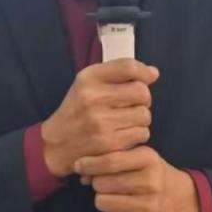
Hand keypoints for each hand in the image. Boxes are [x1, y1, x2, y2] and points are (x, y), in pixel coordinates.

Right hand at [41, 59, 158, 177]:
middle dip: (143, 99)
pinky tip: (124, 134)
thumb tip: (154, 73)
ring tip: (126, 120)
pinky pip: (141, 134)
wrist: (57, 143)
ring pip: (144, 115)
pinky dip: (138, 134)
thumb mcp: (89, 83)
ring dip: (141, 118)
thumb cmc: (78, 109)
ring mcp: (101, 122)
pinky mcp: (109, 144)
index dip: (143, 72)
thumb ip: (119, 73)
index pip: (127, 67)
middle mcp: (93, 98)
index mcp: (88, 78)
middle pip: (141, 92)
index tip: (148, 77)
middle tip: (133, 104)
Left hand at [75, 146, 199, 211]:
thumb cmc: (152, 172)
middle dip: (97, 182)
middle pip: (102, 183)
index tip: (79, 165)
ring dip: (102, 198)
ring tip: (114, 195)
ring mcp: (149, 207)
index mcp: (148, 159)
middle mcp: (151, 183)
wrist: (180, 199)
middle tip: (105, 182)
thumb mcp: (139, 156)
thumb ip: (112, 157)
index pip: (111, 161)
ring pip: (102, 202)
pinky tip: (124, 208)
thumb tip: (82, 171)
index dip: (90, 163)